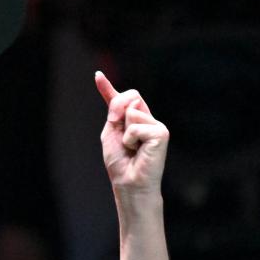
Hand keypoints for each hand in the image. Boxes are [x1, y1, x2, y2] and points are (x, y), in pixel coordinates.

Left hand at [95, 71, 168, 194]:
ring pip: (132, 112)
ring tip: (132, 148)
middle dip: (118, 110)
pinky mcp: (162, 133)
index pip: (121, 99)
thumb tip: (125, 99)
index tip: (97, 76)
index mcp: (134, 120)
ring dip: (125, 133)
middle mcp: (147, 119)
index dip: (107, 87)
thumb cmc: (121, 163)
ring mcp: (156, 125)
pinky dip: (131, 139)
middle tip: (121, 137)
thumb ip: (114, 113)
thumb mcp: (111, 133)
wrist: (129, 183)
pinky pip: (136, 126)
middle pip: (131, 96)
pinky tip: (139, 151)